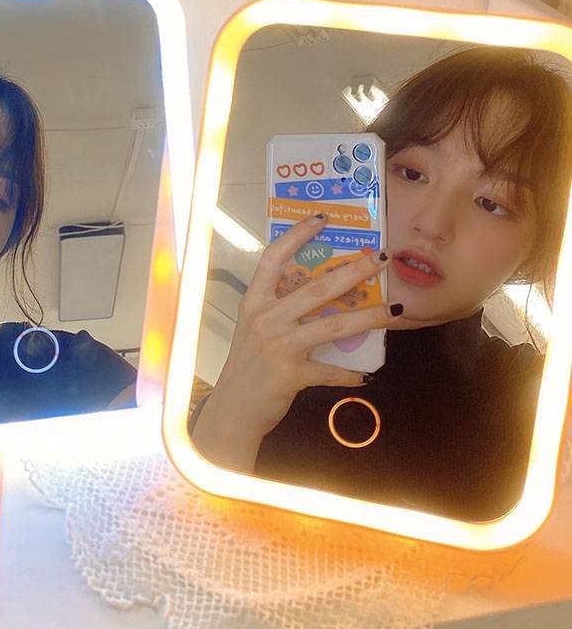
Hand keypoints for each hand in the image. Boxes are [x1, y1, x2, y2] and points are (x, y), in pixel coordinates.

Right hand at [192, 214, 402, 471]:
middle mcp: (265, 318)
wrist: (233, 409)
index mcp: (254, 301)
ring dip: (368, 318)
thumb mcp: (254, 327)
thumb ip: (279, 307)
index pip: (274, 258)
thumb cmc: (247, 364)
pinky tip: (366, 373)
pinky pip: (330, 371)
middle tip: (381, 258)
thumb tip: (321, 288)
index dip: (297, 235)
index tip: (322, 219)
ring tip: (393, 311)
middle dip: (354, 271)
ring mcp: (278, 346)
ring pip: (332, 325)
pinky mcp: (291, 374)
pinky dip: (350, 373)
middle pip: (316, 287)